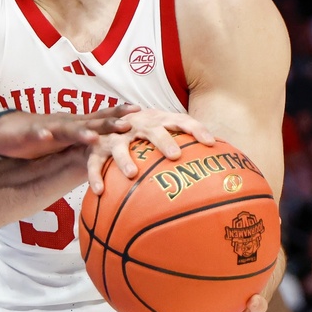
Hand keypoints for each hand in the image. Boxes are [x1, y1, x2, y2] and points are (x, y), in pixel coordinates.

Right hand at [0, 104, 137, 160]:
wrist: (8, 131)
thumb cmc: (42, 137)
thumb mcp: (68, 142)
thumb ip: (88, 145)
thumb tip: (113, 154)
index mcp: (75, 124)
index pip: (100, 117)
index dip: (118, 114)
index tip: (140, 111)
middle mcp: (64, 123)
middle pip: (89, 122)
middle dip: (108, 123)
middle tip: (128, 124)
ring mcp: (47, 127)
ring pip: (66, 129)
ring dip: (79, 132)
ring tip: (93, 137)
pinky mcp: (28, 134)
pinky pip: (36, 134)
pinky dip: (41, 135)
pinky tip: (46, 137)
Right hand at [86, 108, 214, 193]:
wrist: (99, 128)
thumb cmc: (140, 136)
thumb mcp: (159, 135)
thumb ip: (182, 146)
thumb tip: (216, 170)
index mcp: (156, 119)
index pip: (180, 120)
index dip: (196, 129)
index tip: (211, 143)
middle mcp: (136, 124)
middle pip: (152, 129)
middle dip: (163, 141)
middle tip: (175, 156)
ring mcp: (114, 135)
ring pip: (119, 145)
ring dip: (125, 158)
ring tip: (132, 173)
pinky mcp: (96, 147)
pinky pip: (95, 162)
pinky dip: (95, 175)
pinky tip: (100, 191)